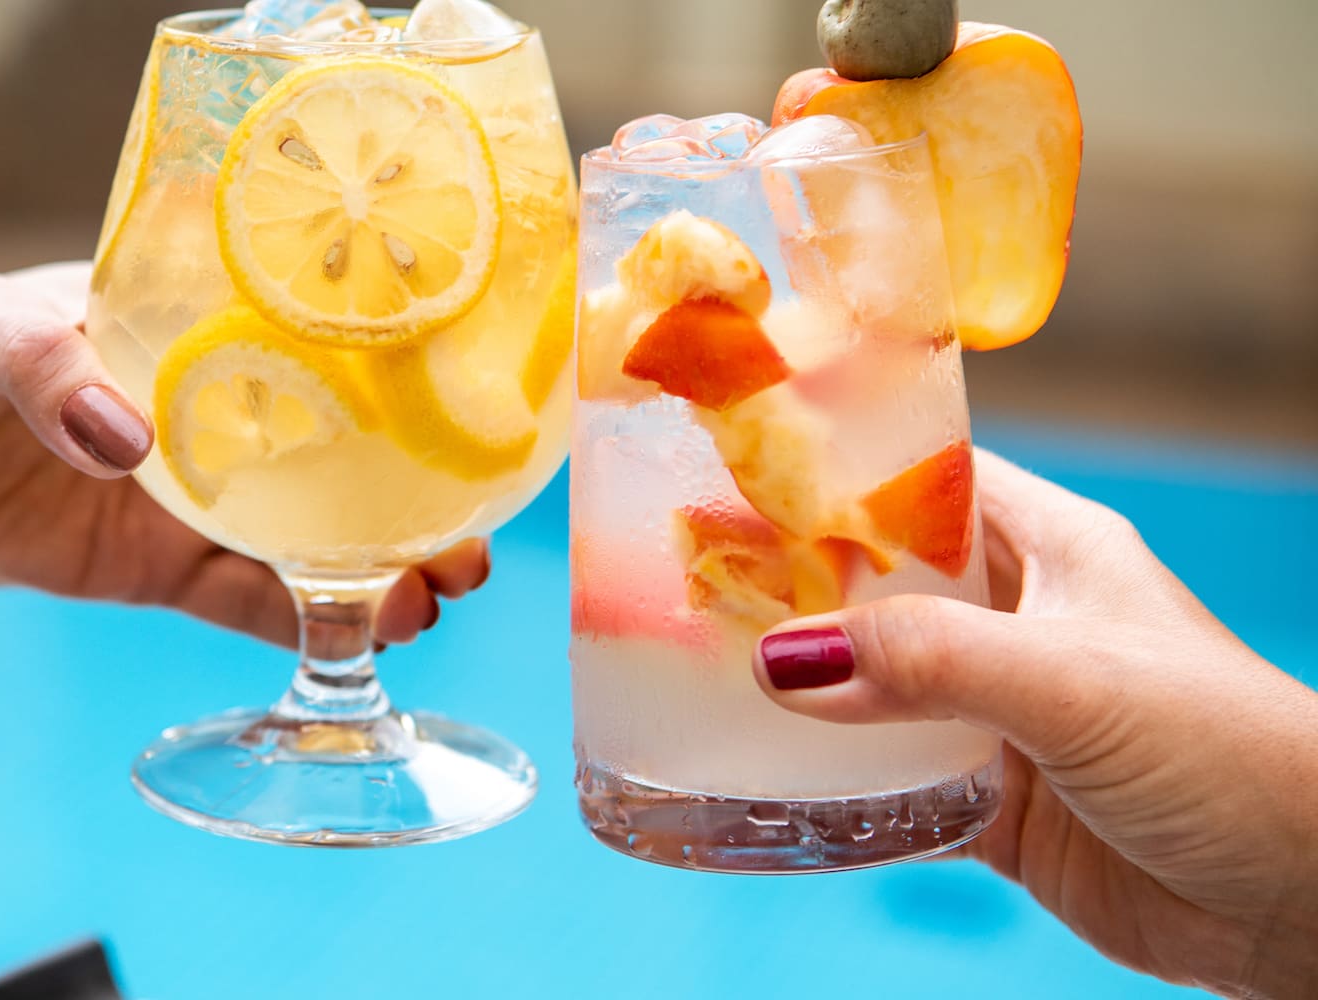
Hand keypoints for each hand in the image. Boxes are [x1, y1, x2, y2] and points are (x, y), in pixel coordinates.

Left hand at [0, 261, 487, 644]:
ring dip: (363, 565)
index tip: (456, 420)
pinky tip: (351, 633)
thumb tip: (125, 438)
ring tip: (431, 592)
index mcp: (164, 326)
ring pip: (289, 533)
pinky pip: (224, 595)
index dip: (384, 387)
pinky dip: (287, 617)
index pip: (297, 347)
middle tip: (468, 539)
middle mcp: (181, 407)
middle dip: (400, 493)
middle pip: (319, 450)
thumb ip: (38, 365)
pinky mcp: (122, 566)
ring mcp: (157, 491)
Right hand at [750, 451, 1317, 996]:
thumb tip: (785, 662)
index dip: (839, 476)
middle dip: (795, 588)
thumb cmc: (1231, 752)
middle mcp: (1021, 623)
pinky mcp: (998, 804)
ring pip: (877, 688)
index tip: (737, 476)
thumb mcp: (1071, 680)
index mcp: (1052, 550)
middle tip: (690, 589)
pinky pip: (892, 786)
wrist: (1308, 897)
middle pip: (884, 587)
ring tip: (703, 683)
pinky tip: (770, 785)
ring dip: (808, 693)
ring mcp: (1004, 716)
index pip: (928, 483)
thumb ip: (927, 663)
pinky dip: (835, 788)